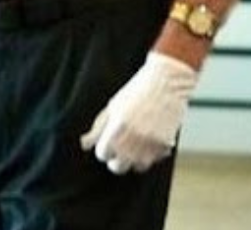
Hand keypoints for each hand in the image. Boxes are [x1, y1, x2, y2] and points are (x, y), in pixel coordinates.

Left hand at [79, 52, 197, 173]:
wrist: (166, 83)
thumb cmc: (136, 92)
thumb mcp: (112, 107)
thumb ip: (98, 128)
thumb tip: (84, 144)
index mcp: (116, 127)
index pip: (102, 154)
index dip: (103, 150)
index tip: (106, 145)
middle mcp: (133, 138)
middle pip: (119, 166)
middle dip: (116, 161)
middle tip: (118, 151)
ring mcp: (150, 143)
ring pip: (137, 166)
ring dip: (134, 159)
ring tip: (134, 146)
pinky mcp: (166, 144)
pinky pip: (154, 160)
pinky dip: (150, 154)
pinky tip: (149, 141)